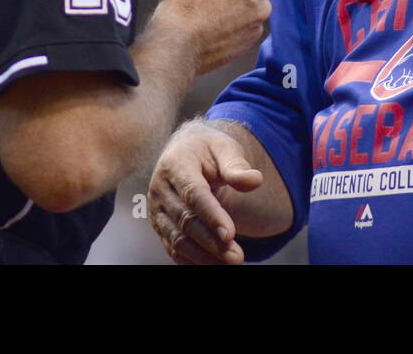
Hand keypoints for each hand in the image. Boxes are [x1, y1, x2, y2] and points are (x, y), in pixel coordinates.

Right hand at [148, 120, 263, 264]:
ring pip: (178, 239)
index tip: (230, 234)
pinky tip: (216, 264)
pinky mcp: (161, 225)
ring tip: (231, 261)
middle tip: (237, 256)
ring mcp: (157, 209)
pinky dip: (194, 260)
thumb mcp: (224, 147)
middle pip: (185, 220)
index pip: (193, 193)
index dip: (211, 215)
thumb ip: (237, 165)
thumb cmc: (208, 150)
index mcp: (175, 164)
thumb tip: (255, 180)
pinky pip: (174, 248)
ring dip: (204, 255)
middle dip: (211, 241)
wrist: (185, 151)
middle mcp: (161, 188)